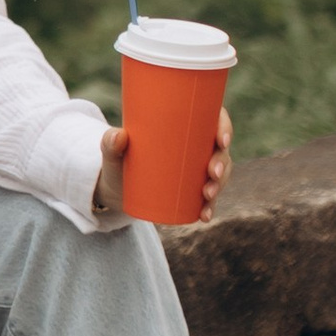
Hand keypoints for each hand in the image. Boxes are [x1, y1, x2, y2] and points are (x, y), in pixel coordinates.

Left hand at [94, 110, 233, 224]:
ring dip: (220, 185)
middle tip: (212, 173)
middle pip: (220, 150)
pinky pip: (208, 198)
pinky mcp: (192, 190)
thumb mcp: (113, 153)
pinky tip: (205, 215)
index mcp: (184, 125)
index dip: (224, 127)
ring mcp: (196, 169)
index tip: (221, 140)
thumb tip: (119, 136)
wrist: (116, 188)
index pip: (213, 119)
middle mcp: (195, 146)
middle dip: (222, 162)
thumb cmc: (119, 160)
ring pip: (219, 174)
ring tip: (207, 195)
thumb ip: (111, 143)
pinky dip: (209, 207)